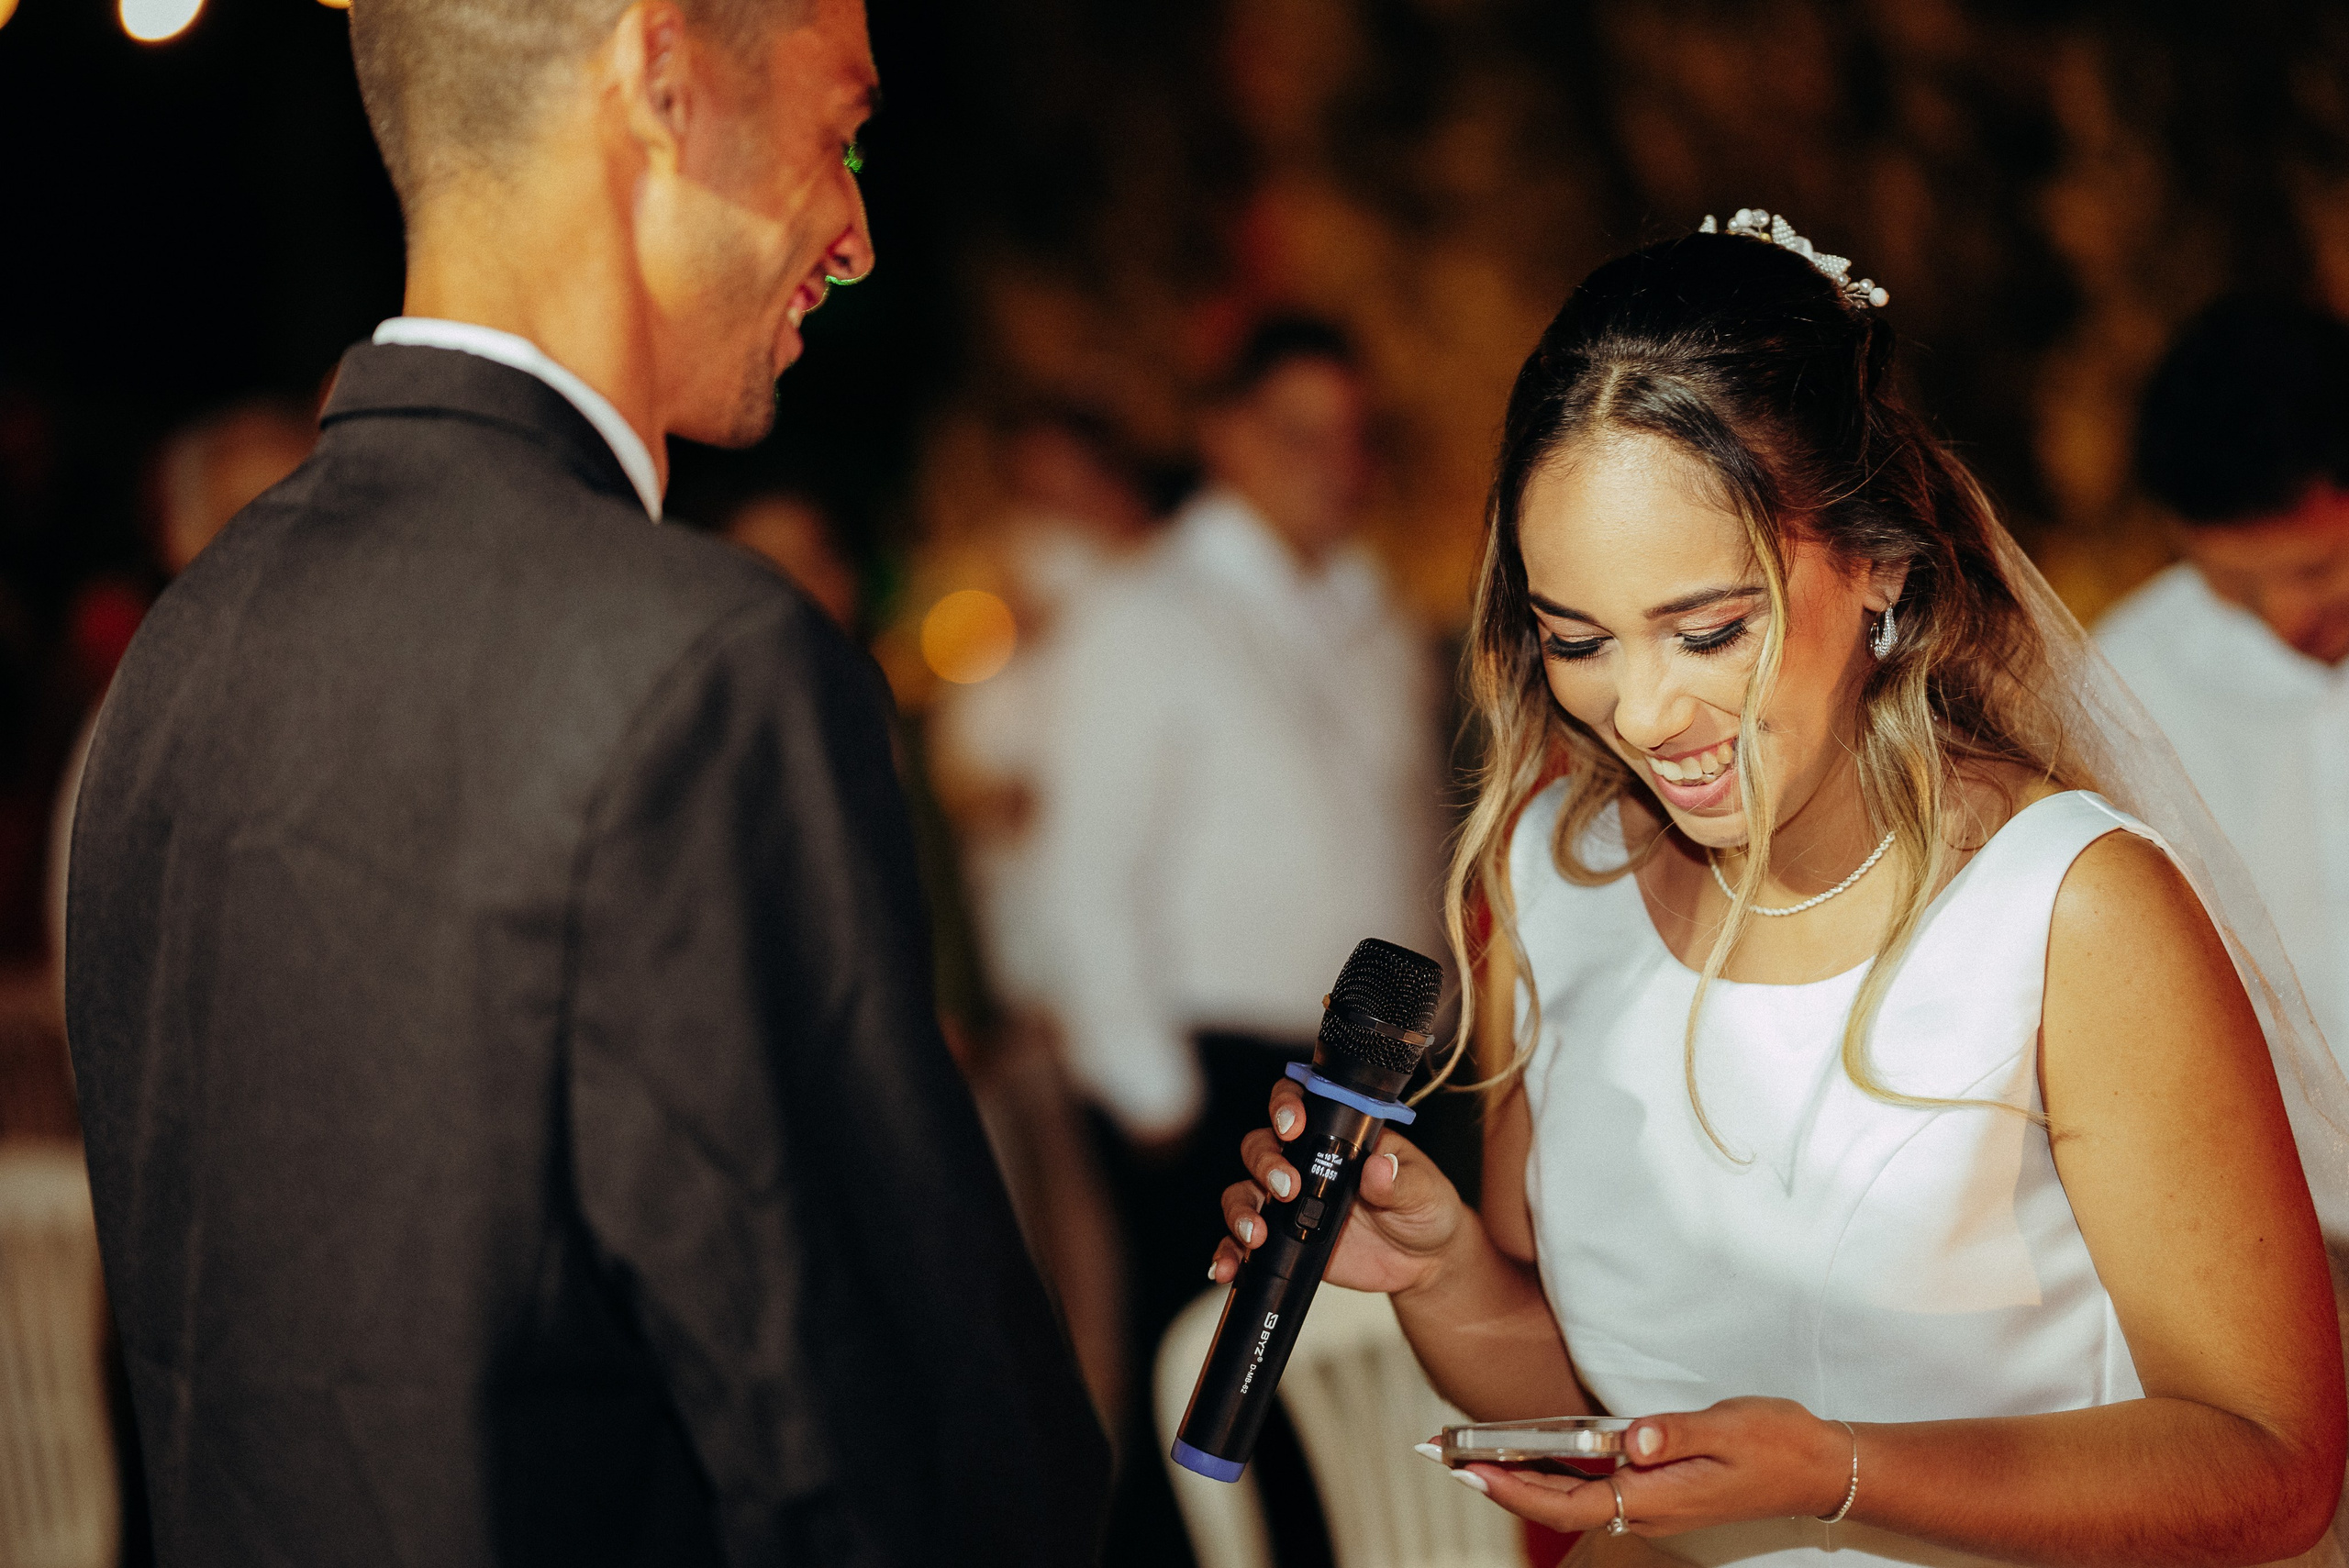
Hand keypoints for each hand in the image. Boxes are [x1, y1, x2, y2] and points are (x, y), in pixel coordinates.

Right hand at [1208, 1077, 1468, 1296]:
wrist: (1425, 1264)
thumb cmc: (1426, 1210)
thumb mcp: (1424, 1191)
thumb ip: (1400, 1181)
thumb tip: (1379, 1167)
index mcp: (1340, 1138)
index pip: (1299, 1105)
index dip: (1285, 1106)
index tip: (1292, 1126)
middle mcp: (1308, 1163)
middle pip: (1261, 1145)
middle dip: (1265, 1163)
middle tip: (1289, 1188)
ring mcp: (1291, 1203)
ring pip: (1244, 1191)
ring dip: (1240, 1209)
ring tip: (1256, 1234)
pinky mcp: (1284, 1240)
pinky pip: (1244, 1242)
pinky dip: (1230, 1252)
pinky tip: (1228, 1267)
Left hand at [1456, 1399, 1853, 1536]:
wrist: (1818, 1467)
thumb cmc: (1776, 1444)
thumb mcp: (1726, 1428)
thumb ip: (1673, 1433)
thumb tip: (1629, 1439)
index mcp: (1656, 1497)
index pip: (1569, 1499)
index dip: (1515, 1485)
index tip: (1470, 1467)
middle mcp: (1646, 1508)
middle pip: (1557, 1502)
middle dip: (1498, 1480)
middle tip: (1446, 1453)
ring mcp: (1651, 1503)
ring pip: (1571, 1496)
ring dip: (1521, 1476)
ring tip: (1474, 1451)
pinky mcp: (1658, 1491)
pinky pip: (1592, 1487)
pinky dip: (1553, 1471)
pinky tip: (1535, 1451)